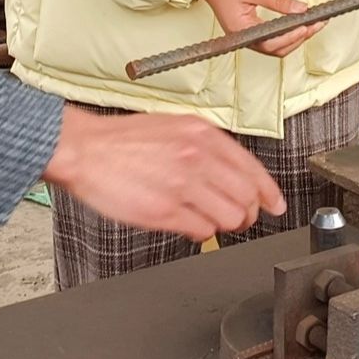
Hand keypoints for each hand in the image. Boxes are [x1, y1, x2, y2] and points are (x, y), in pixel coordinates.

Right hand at [43, 107, 284, 238]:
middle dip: (248, 213)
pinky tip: (190, 224)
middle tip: (241, 219)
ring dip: (227, 225)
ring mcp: (183, 185)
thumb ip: (203, 146)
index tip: (275, 204)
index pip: (251, 168)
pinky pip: (202, 230)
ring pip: (230, 217)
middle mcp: (197, 157)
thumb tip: (229, 172)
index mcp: (201, 133)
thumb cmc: (121, 140)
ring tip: (214, 222)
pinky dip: (202, 232)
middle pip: (246, 196)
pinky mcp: (165, 211)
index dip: (268, 191)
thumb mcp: (172, 127)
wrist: (83, 149)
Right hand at [201, 0, 315, 55]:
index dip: (292, 37)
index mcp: (242, 30)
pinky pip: (270, 39)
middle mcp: (243, 37)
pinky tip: (297, 25)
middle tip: (317, 25)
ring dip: (294, 38)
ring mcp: (246, 35)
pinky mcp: (249, 30)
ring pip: (275, 46)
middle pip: (276, 49)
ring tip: (311, 25)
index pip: (271, 43)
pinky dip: (286, 34)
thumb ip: (279, 2)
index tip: (308, 26)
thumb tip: (301, 9)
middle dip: (299, 38)